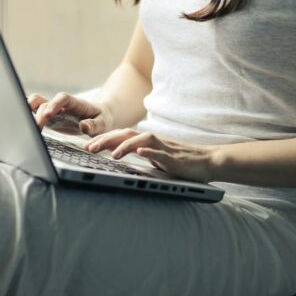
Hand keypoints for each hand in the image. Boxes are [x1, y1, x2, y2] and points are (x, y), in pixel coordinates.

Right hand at [28, 92, 113, 135]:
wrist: (99, 117)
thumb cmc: (101, 119)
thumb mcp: (103, 123)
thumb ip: (94, 125)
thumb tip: (84, 127)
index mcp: (76, 103)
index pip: (63, 98)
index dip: (54, 104)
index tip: (48, 114)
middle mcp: (62, 105)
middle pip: (46, 103)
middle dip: (40, 114)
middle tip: (38, 128)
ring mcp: (54, 110)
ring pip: (36, 104)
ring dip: (30, 112)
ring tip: (30, 128)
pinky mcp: (49, 118)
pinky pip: (35, 112)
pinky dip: (30, 117)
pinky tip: (29, 129)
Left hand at [83, 129, 217, 182]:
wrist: (207, 161)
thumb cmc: (180, 161)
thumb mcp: (156, 158)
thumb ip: (142, 154)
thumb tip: (121, 154)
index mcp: (146, 141)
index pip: (121, 136)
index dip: (104, 139)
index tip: (87, 145)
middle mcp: (153, 140)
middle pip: (126, 134)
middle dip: (106, 140)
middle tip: (89, 148)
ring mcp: (164, 147)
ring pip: (141, 140)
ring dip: (125, 146)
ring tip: (111, 154)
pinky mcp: (175, 157)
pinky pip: (161, 153)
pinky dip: (150, 152)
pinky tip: (140, 153)